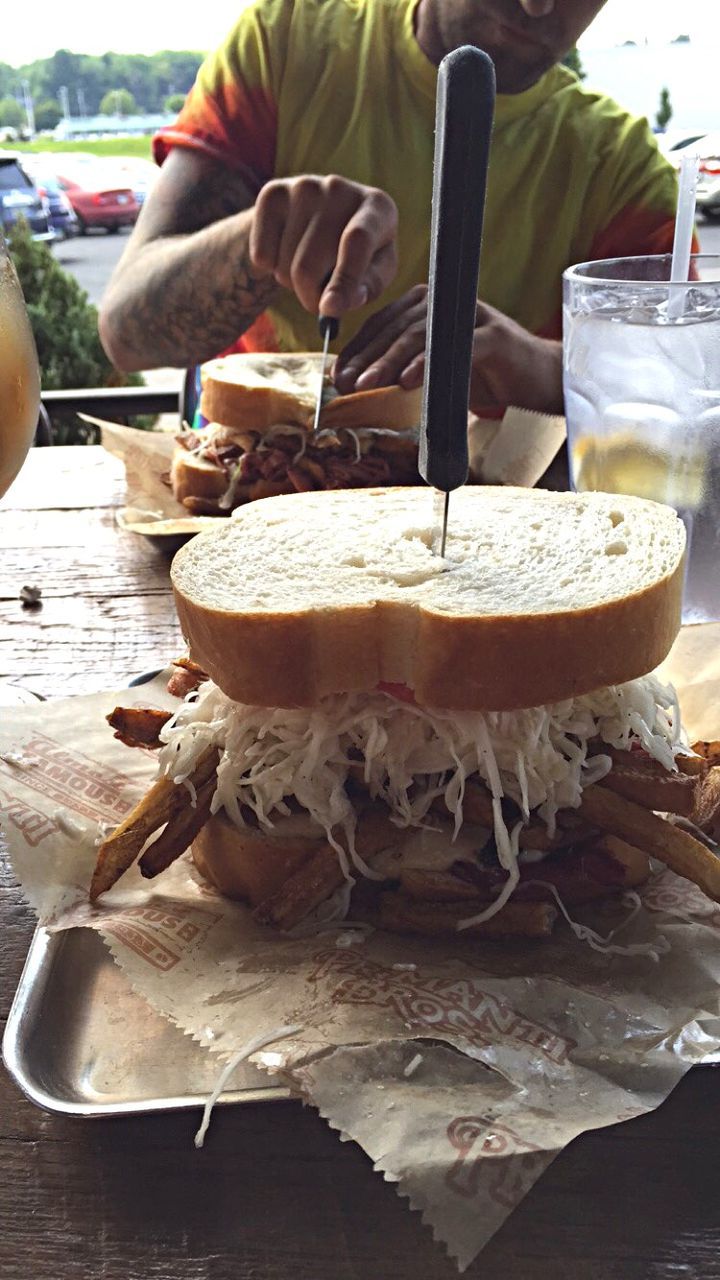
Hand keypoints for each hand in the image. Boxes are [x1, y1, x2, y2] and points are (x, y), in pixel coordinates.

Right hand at [249, 175, 397, 317]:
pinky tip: (287, 251)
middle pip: (309, 265)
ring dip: (291, 283)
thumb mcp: (375, 272)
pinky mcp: (273, 192)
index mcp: (378, 206)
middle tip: (318, 301)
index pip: (357, 242)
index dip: (343, 280)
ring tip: (307, 266)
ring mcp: (304, 186)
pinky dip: (270, 268)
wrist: (318, 218)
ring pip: (284, 265)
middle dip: (309, 297)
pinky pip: (261, 255)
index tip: (329, 309)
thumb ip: (366, 288)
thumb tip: (337, 303)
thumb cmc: (356, 254)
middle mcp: (340, 188)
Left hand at [333, 285, 563, 414]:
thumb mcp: (434, 375)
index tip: (336, 377)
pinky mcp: (494, 335)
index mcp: (429, 305)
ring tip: (368, 385)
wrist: (538, 383)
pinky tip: (409, 383)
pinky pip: (455, 348)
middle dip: (368, 358)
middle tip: (345, 384)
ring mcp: (472, 315)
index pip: (383, 324)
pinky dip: (429, 365)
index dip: (358, 351)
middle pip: (398, 328)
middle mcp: (447, 302)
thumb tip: (358, 383)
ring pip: (422, 335)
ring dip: (390, 362)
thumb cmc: (484, 378)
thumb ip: (401, 372)